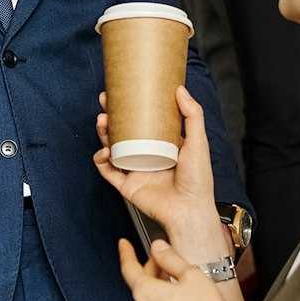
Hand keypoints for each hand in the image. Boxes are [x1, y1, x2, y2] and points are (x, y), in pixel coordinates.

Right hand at [94, 87, 231, 262]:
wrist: (189, 211)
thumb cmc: (198, 180)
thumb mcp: (198, 141)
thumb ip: (192, 115)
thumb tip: (180, 89)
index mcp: (163, 146)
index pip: (143, 121)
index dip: (131, 107)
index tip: (123, 91)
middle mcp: (147, 156)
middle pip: (123, 132)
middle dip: (111, 115)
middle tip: (105, 100)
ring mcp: (136, 171)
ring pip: (112, 148)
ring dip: (103, 134)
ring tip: (102, 121)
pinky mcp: (127, 186)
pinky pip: (108, 172)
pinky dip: (101, 160)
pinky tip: (104, 151)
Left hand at [119, 238, 240, 300]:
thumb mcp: (191, 275)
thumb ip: (170, 257)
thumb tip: (158, 247)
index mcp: (145, 293)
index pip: (128, 268)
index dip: (126, 253)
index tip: (123, 244)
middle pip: (140, 283)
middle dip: (151, 269)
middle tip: (165, 260)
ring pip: (148, 300)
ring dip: (158, 288)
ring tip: (178, 283)